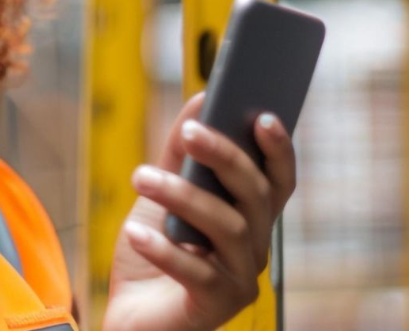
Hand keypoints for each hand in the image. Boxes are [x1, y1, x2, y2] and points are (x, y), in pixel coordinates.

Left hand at [102, 92, 296, 330]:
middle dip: (224, 157)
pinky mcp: (217, 307)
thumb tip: (201, 99)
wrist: (131, 313)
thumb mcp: (162, 193)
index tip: (261, 115)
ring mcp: (241, 279)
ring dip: (183, 197)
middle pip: (255, 196)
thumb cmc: (153, 248)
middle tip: (189, 131)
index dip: (278, 149)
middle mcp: (255, 247)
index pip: (278, 180)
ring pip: (226, 228)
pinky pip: (196, 273)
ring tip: (140, 177)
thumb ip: (181, 152)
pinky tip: (135, 231)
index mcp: (250, 217)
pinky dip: (164, 249)